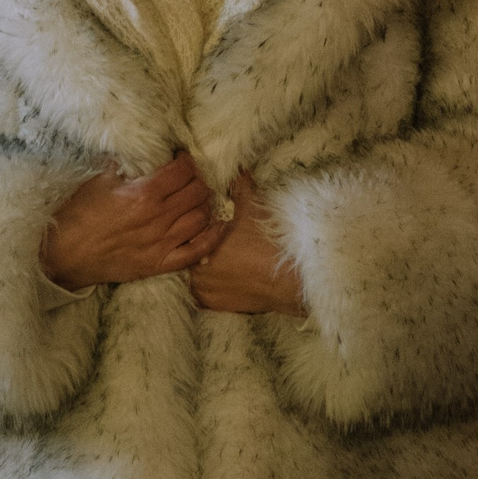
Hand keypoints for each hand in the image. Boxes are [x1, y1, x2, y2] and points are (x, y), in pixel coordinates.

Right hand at [40, 151, 222, 288]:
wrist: (66, 255)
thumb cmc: (80, 215)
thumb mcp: (100, 180)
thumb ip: (124, 164)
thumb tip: (139, 149)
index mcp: (143, 193)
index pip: (182, 171)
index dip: (186, 160)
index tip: (181, 158)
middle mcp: (158, 218)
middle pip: (196, 192)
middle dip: (197, 180)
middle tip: (190, 178)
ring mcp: (161, 243)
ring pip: (201, 218)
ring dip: (204, 204)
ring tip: (197, 198)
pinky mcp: (160, 263)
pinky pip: (196, 251)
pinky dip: (212, 238)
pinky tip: (219, 226)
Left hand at [188, 172, 305, 316]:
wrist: (291, 280)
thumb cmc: (268, 242)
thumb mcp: (253, 209)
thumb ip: (240, 188)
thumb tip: (238, 170)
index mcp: (200, 248)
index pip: (186, 235)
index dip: (196, 227)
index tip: (208, 222)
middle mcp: (197, 274)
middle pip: (189, 256)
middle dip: (198, 246)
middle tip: (216, 240)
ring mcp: (206, 294)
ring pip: (195, 276)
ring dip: (204, 267)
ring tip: (222, 258)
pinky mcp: (217, 307)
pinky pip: (205, 294)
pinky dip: (212, 284)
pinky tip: (226, 275)